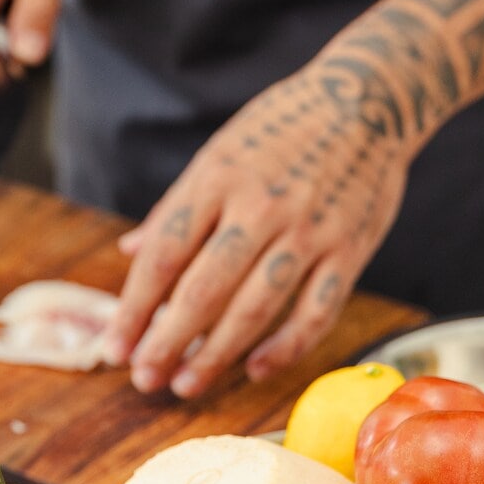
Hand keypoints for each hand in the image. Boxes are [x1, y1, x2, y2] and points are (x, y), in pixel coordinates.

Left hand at [100, 63, 411, 394]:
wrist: (368, 99)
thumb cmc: (283, 127)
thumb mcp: (220, 151)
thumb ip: (177, 206)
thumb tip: (129, 252)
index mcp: (218, 177)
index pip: (164, 254)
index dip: (135, 307)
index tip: (114, 347)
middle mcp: (260, 205)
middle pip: (203, 288)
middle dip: (168, 341)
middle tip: (143, 379)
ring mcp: (309, 229)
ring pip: (255, 306)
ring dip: (216, 354)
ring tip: (186, 385)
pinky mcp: (350, 248)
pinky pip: (315, 310)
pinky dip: (285, 346)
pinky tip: (254, 370)